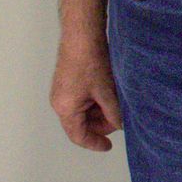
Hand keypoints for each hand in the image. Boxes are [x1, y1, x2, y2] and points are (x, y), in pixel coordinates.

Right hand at [50, 35, 121, 151]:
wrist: (82, 35)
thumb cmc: (90, 61)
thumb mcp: (106, 90)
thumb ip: (114, 111)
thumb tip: (121, 125)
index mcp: (65, 108)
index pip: (78, 136)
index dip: (94, 143)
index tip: (108, 146)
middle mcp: (60, 102)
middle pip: (81, 123)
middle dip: (101, 124)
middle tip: (120, 119)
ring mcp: (63, 91)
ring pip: (83, 110)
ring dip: (100, 111)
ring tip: (119, 104)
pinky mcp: (69, 81)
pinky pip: (83, 99)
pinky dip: (97, 100)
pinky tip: (112, 93)